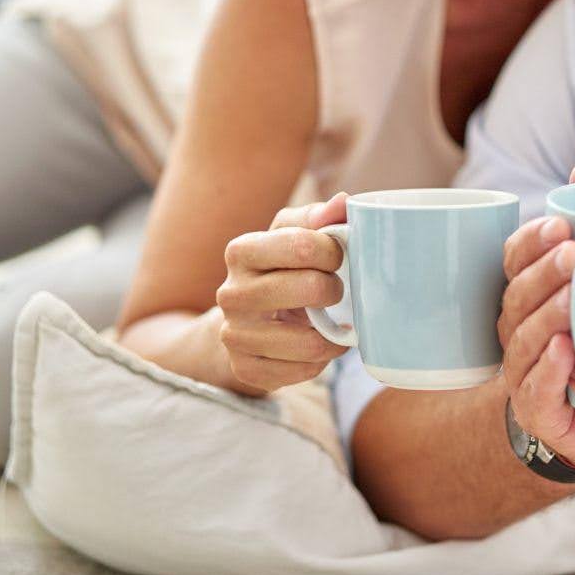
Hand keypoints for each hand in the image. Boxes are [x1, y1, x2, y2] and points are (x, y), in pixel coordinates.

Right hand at [215, 194, 351, 392]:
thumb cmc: (278, 269)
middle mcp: (231, 293)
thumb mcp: (292, 234)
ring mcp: (235, 335)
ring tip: (332, 322)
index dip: (334, 252)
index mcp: (241, 251)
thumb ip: (319, 217)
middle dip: (336, 290)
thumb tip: (344, 202)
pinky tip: (315, 344)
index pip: (303, 245)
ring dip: (335, 333)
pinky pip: (304, 371)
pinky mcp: (246, 369)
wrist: (243, 321)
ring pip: (311, 341)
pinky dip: (321, 361)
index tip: (336, 258)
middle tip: (335, 291)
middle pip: (310, 289)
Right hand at [497, 162, 574, 469]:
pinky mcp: (539, 409)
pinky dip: (551, 368)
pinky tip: (569, 351)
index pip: (519, 253)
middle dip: (545, 269)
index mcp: (542, 287)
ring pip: (526, 335)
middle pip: (519, 290)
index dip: (534, 236)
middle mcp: (525, 323)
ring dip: (549, 313)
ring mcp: (526, 368)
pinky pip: (537, 387)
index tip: (563, 221)